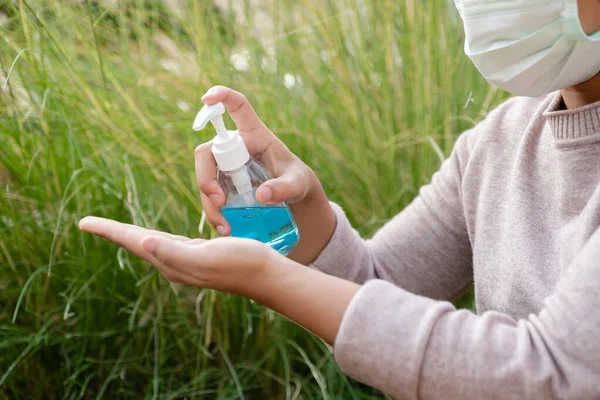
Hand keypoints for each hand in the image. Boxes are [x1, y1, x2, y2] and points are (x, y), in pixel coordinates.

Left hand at [78, 216, 277, 296]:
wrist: (266, 275)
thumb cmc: (240, 263)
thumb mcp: (206, 257)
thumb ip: (174, 252)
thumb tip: (142, 244)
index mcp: (171, 261)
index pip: (133, 242)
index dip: (109, 231)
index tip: (84, 223)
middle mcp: (175, 262)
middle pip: (136, 243)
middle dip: (113, 233)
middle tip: (90, 224)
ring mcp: (187, 260)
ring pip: (151, 243)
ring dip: (131, 235)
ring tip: (115, 229)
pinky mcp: (200, 254)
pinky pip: (169, 243)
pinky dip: (155, 236)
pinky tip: (155, 236)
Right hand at [196, 86, 335, 263]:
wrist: (294, 201)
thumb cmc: (298, 182)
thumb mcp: (298, 184)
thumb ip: (285, 188)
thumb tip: (261, 196)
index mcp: (256, 135)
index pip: (237, 108)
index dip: (221, 97)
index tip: (206, 97)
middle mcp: (235, 148)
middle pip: (207, 154)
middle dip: (206, 178)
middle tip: (219, 202)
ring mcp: (225, 168)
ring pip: (204, 180)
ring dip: (210, 204)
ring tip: (226, 228)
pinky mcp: (222, 187)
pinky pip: (210, 198)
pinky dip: (214, 215)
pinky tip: (226, 229)